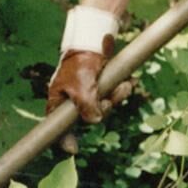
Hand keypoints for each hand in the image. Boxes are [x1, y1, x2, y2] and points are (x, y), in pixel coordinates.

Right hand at [47, 6, 131, 150]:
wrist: (96, 37)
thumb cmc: (82, 62)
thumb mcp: (82, 87)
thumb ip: (87, 107)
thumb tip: (96, 121)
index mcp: (59, 100)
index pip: (58, 127)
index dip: (64, 139)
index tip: (73, 150)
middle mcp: (72, 98)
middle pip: (90, 115)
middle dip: (105, 107)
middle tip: (110, 99)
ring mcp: (88, 90)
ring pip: (105, 103)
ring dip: (117, 96)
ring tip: (124, 85)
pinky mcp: (101, 82)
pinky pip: (113, 92)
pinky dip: (122, 88)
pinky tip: (129, 81)